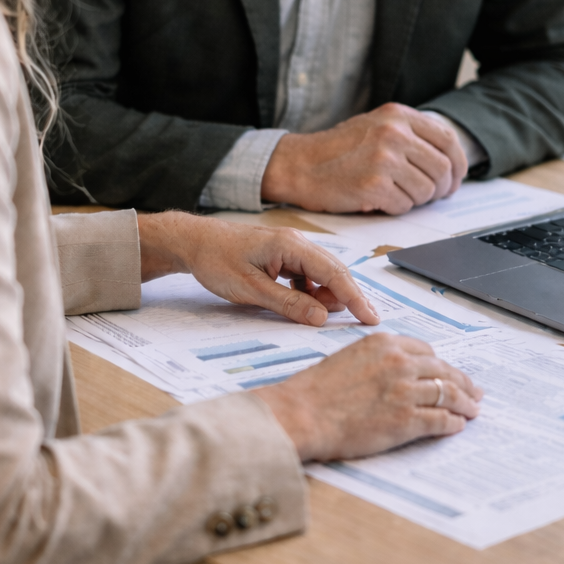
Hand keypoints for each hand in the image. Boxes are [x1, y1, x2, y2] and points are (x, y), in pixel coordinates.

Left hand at [135, 213, 379, 327]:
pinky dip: (311, 291)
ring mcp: (289, 248)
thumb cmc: (216, 260)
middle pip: (334, 271)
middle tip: (363, 321)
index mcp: (290, 245)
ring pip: (321, 274)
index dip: (355, 297)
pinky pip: (306, 274)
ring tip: (321, 315)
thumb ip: (288, 304)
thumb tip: (322, 316)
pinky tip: (304, 305)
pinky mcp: (281, 255)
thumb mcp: (251, 289)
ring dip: (326, 295)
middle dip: (348, 297)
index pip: (334, 273)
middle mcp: (295, 242)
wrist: (193, 242)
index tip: (370, 317)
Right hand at [253, 334, 482, 460]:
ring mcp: (405, 391)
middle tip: (473, 392)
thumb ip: (377, 360)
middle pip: (443, 370)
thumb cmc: (316, 390)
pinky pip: (441, 420)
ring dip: (464, 403)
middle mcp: (399, 362)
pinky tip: (457, 426)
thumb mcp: (348, 358)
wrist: (302, 414)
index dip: (441, 364)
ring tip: (472, 410)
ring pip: (448, 394)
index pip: (426, 351)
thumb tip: (397, 372)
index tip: (448, 372)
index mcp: (384, 343)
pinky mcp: (406, 420)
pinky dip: (453, 423)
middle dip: (462, 382)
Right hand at [260, 103, 467, 212]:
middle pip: (442, 169)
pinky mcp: (374, 185)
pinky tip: (379, 200)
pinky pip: (404, 206)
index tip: (456, 179)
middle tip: (432, 196)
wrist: (300, 164)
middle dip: (441, 188)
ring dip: (415, 199)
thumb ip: (410, 134)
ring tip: (395, 194)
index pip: (448, 139)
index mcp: (398, 115)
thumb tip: (449, 158)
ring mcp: (384, 159)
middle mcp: (394, 133)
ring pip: (426, 191)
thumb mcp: (376, 126)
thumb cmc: (338, 150)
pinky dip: (395, 208)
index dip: (459, 164)